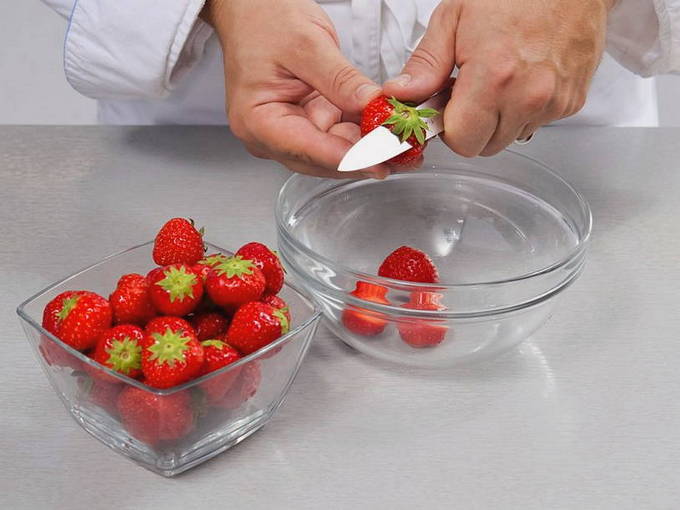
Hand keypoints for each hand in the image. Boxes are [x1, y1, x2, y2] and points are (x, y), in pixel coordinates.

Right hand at [203, 0, 387, 178]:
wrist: (253, 8)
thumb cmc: (263, 20)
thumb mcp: (307, 44)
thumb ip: (341, 80)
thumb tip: (371, 106)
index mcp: (257, 120)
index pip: (307, 149)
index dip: (347, 159)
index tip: (380, 162)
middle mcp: (269, 134)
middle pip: (321, 158)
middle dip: (362, 157)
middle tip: (400, 154)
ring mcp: (288, 129)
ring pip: (334, 150)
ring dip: (367, 147)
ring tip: (400, 143)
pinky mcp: (306, 120)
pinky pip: (337, 133)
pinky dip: (362, 133)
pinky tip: (386, 130)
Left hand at [384, 0, 614, 156]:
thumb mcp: (454, 18)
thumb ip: (426, 64)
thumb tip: (401, 94)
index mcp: (494, 76)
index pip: (461, 142)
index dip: (448, 127)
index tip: (446, 106)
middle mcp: (528, 95)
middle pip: (484, 147)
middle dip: (471, 127)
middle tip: (470, 91)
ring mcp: (553, 102)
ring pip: (510, 138)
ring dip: (498, 120)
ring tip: (498, 81)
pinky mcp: (571, 103)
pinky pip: (535, 124)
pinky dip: (523, 110)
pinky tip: (522, 79)